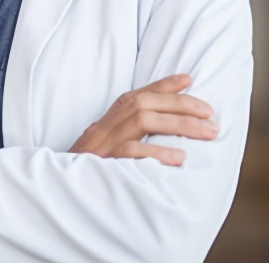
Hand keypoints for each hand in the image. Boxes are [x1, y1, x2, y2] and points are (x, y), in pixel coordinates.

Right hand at [68, 73, 217, 165]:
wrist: (56, 191)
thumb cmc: (87, 172)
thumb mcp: (105, 148)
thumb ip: (128, 137)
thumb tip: (165, 131)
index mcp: (106, 122)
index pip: (137, 95)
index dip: (163, 84)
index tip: (189, 78)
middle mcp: (104, 128)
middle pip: (143, 104)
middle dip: (180, 104)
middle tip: (211, 114)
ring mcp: (103, 144)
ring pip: (141, 121)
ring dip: (178, 123)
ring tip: (207, 132)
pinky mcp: (102, 164)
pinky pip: (130, 153)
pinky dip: (156, 153)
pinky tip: (179, 158)